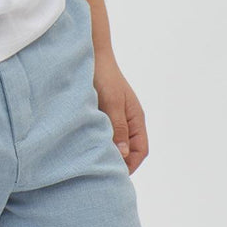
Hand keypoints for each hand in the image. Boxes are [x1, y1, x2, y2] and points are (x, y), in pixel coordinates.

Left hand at [92, 49, 148, 174]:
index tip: (115, 172)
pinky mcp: (101, 113)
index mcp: (136, 118)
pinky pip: (104, 132)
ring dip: (107, 150)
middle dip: (118, 160)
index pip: (141, 150)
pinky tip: (86, 144)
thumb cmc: (104, 76)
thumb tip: (122, 155)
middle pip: (128, 149)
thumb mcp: (112, 102)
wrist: (91, 54)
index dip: (131, 164)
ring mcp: (115, 116)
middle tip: (101, 170)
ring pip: (115, 142)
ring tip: (92, 159)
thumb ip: (118, 128)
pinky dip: (98, 140)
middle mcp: (127, 120)